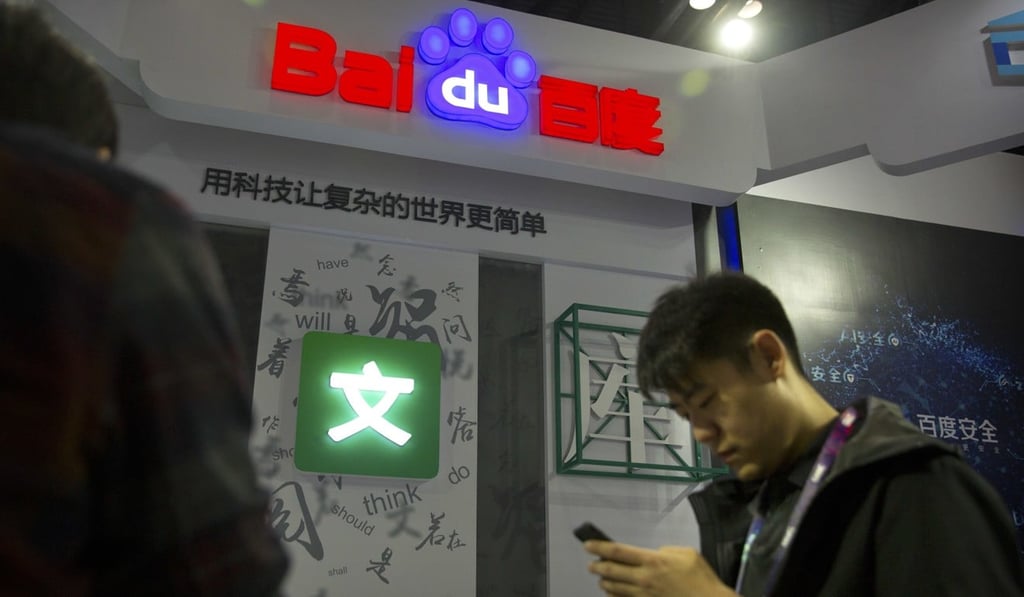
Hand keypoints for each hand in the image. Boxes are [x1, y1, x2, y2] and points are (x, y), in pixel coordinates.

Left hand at [584, 541, 735, 596]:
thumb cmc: (701, 580)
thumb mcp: (686, 553)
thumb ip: (667, 551)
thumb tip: (656, 553)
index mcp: (653, 560)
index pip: (617, 551)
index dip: (599, 547)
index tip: (588, 544)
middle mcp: (644, 578)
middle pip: (610, 570)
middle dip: (597, 565)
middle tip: (591, 563)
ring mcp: (644, 595)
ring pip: (613, 587)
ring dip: (604, 581)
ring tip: (601, 577)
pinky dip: (614, 595)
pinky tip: (611, 592)